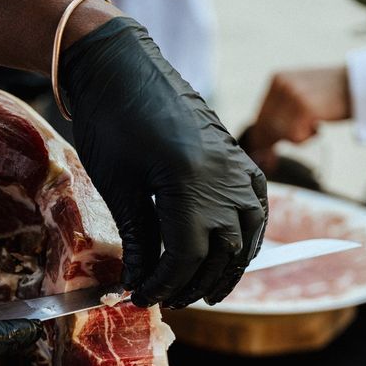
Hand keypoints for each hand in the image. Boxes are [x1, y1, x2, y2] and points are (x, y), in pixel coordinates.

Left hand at [61, 17, 267, 308]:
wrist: (120, 67)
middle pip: (222, 252)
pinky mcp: (237, 156)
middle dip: (194, 283)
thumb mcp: (119, 186)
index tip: (142, 297)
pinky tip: (233, 249)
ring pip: (247, 235)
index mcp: (189, 184)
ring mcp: (237, 165)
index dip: (164, 285)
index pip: (187, 257)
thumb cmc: (109, 122)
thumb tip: (143, 281)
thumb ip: (139, 239)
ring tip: (205, 289)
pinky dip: (246, 236)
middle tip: (169, 298)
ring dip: (227, 267)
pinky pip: (256, 206)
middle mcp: (225, 177)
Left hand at [252, 67, 350, 150]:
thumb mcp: (302, 93)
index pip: (260, 115)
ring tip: (313, 126)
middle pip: (266, 126)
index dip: (262, 136)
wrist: (363, 83)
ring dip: (296, 137)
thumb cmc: (334, 94)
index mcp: (278, 79)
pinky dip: (306, 138)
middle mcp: (282, 84)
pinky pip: (295, 137)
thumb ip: (281, 110)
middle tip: (274, 155)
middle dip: (272, 142)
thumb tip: (261, 141)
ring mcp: (293, 95)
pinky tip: (318, 127)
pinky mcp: (305, 107)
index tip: (264, 149)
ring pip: (280, 133)